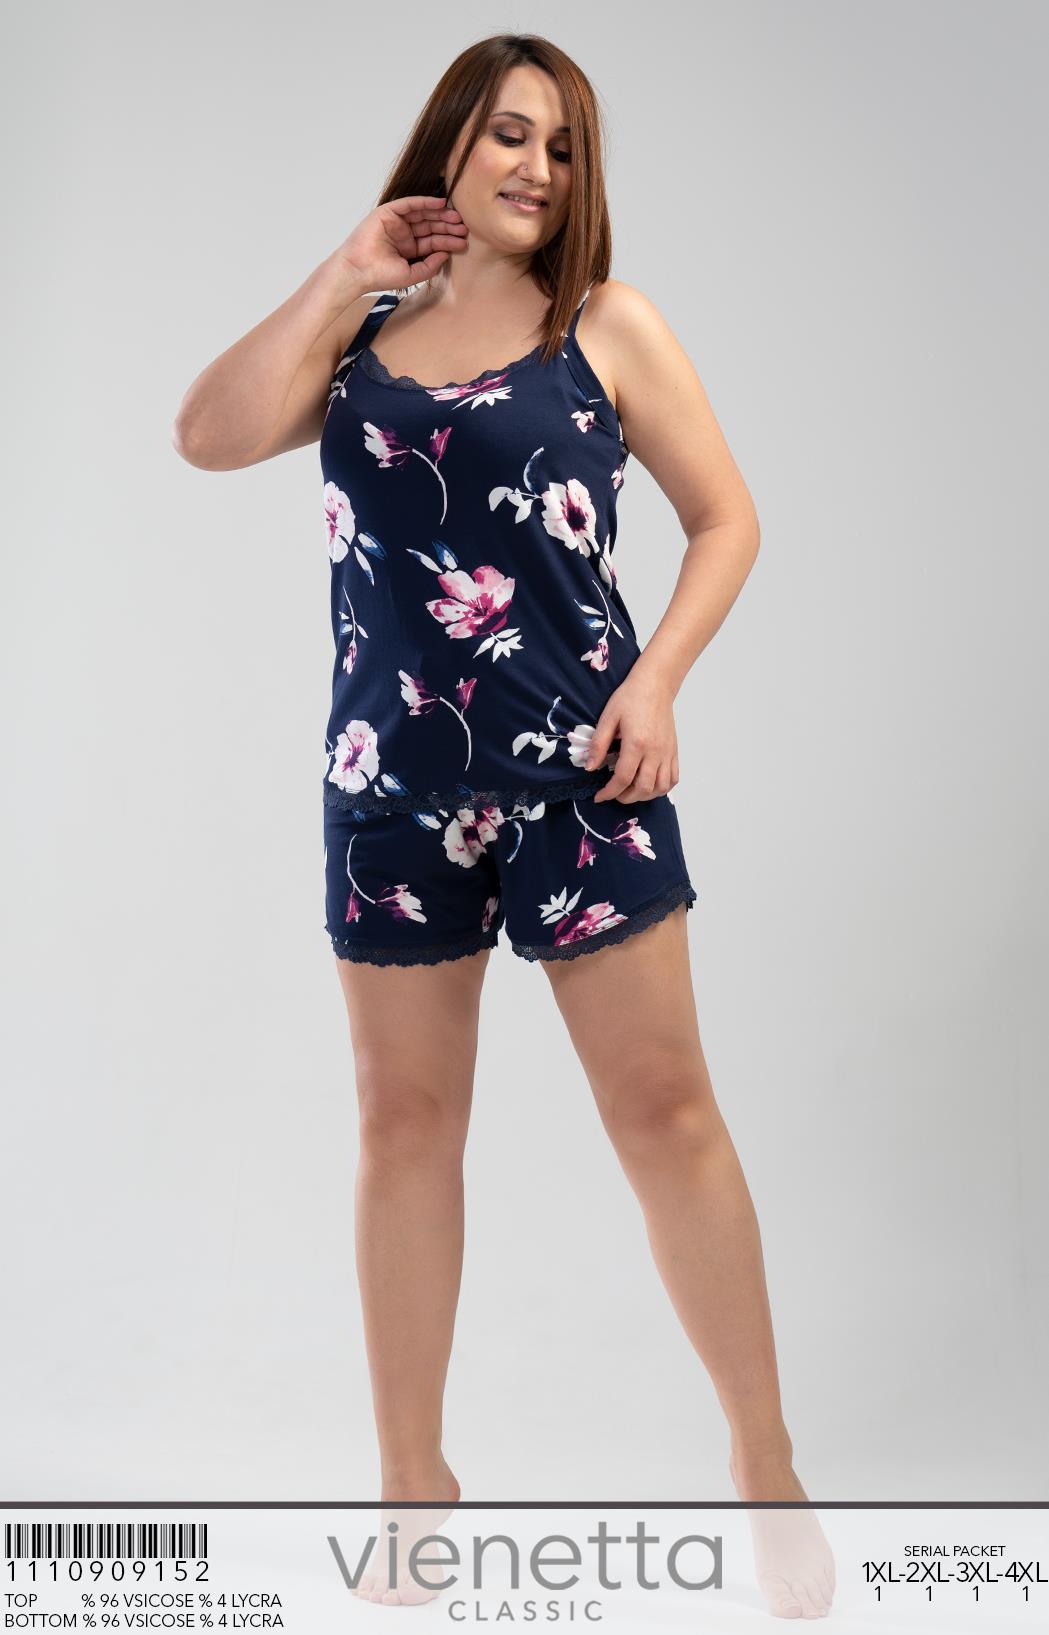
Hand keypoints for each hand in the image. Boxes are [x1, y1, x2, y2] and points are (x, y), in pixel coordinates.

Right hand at [331, 196, 468, 295]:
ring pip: (422, 214)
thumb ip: (430, 265)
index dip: (448, 241)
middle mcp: (404, 233)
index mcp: (409, 248)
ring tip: (456, 217)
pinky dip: (424, 202)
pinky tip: (440, 203)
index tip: (463, 242)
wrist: (359, 271)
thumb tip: (446, 254)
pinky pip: (409, 204)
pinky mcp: (388, 212)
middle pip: (430, 226)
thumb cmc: (381, 276)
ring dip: (440, 213)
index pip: (432, 241)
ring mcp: (396, 222)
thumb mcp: (412, 274)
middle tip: (464, 227)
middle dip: (447, 226)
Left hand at [586, 674, 679, 803]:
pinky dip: (662, 788)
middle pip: (643, 788)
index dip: (609, 792)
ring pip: (660, 787)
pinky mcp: (674, 751)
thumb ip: (599, 744)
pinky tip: (649, 785)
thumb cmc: (630, 698)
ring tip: (631, 791)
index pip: (623, 778)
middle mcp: (655, 751)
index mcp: (637, 743)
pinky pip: (673, 778)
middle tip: (613, 794)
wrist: (655, 685)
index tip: (599, 797)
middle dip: (625, 797)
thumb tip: (589, 767)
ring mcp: (667, 752)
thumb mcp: (608, 717)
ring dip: (644, 795)